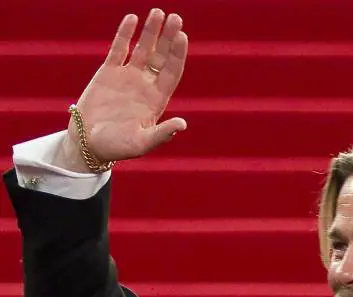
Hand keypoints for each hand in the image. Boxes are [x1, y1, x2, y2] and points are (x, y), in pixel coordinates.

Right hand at [56, 9, 187, 170]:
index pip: (172, 72)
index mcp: (157, 100)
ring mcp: (128, 77)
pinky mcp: (108, 73)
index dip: (177, 54)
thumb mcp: (141, 143)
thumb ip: (162, 134)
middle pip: (162, 56)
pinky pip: (119, 49)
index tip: (182, 36)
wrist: (88, 144)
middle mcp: (145, 85)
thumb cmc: (117, 147)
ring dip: (151, 31)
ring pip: (143, 49)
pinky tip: (132, 19)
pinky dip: (125, 34)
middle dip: (169, 38)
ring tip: (158, 12)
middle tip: (176, 17)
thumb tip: (182, 125)